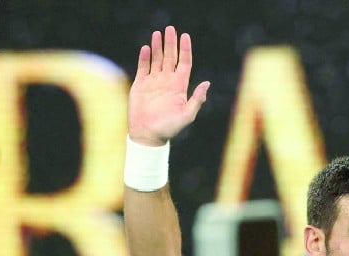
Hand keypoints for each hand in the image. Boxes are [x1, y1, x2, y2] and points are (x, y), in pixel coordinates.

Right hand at [128, 26, 209, 146]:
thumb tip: (207, 83)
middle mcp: (167, 81)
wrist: (148, 135)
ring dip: (158, 46)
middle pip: (171, 57)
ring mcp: (154, 82)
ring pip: (157, 59)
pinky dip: (145, 57)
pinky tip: (147, 48)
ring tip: (158, 33)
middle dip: (171, 43)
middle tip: (170, 28)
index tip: (185, 36)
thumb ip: (197, 99)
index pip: (184, 63)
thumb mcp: (187, 115)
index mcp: (179, 86)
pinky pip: (143, 67)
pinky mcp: (141, 84)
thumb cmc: (169, 128)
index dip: (185, 49)